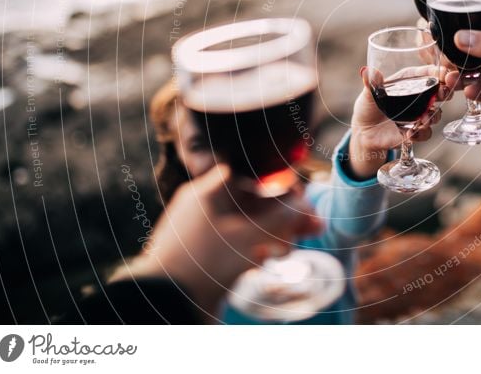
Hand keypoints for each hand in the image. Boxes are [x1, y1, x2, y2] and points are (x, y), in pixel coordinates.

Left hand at [112, 164, 321, 318]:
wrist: (167, 304)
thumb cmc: (202, 260)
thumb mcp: (248, 236)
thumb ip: (281, 219)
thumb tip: (306, 207)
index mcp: (207, 193)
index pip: (248, 177)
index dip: (275, 184)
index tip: (298, 194)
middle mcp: (206, 211)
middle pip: (254, 205)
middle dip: (284, 216)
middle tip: (313, 226)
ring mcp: (207, 237)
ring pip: (249, 228)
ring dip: (275, 235)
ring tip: (290, 249)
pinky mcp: (210, 260)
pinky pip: (240, 248)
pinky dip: (258, 251)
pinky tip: (270, 259)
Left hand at [348, 66, 450, 179]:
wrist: (364, 132)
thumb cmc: (367, 107)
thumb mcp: (368, 94)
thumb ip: (371, 84)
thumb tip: (366, 71)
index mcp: (407, 82)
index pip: (425, 73)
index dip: (436, 72)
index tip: (443, 74)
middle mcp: (417, 97)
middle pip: (438, 91)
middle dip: (445, 91)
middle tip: (443, 93)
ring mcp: (418, 115)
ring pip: (436, 114)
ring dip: (433, 116)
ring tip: (424, 119)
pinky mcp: (415, 131)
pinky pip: (426, 133)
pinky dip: (421, 134)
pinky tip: (410, 134)